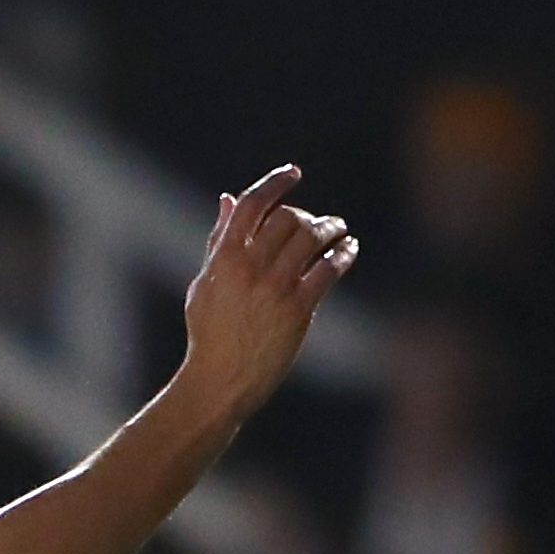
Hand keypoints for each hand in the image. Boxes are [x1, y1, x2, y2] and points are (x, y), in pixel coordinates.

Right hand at [173, 165, 357, 426]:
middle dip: (306, 216)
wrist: (220, 380)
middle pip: (288, 218)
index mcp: (224, 259)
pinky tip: (348, 250)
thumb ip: (218, 241)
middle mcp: (250, 268)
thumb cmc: (209, 333)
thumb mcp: (205, 283)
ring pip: (312, 238)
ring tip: (339, 231)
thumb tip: (228, 199)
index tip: (293, 173)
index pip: (253, 205)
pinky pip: (329, 268)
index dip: (275, 183)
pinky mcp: (298, 308)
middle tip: (316, 223)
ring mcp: (275, 287)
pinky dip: (344, 253)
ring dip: (331, 229)